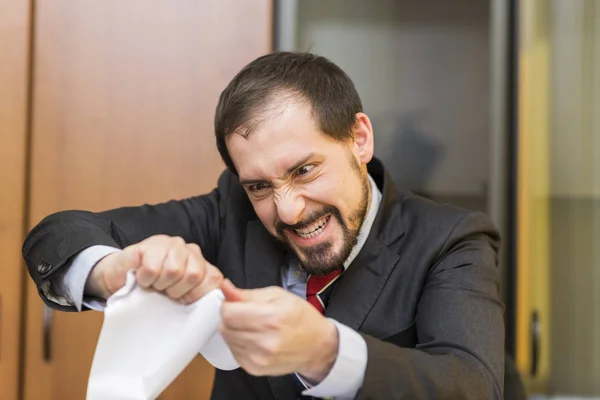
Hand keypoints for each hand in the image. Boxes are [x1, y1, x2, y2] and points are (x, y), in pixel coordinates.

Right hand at [84, 235, 222, 303]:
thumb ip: (200, 301)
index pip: (213, 279)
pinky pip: (152, 268)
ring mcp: (171, 244)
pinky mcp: (151, 244)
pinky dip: (144, 279)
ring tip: (153, 284)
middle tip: (163, 291)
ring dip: (158, 284)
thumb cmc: (153, 293)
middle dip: (175, 291)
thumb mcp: (180, 301)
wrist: (120, 281)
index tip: (182, 301)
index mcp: (202, 265)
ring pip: (173, 271)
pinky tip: (142, 277)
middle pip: (193, 275)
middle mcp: (190, 251)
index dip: (196, 295)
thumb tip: (218, 309)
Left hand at [219, 279, 338, 380]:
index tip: (237, 303)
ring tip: (251, 326)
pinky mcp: (254, 369)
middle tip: (245, 314)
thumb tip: (225, 287)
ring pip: (227, 339)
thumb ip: (247, 294)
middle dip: (230, 317)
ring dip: (233, 330)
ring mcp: (259, 358)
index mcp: (271, 318)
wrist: (317, 347)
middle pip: (225, 326)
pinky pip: (234, 352)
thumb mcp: (278, 296)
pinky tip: (253, 338)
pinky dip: (239, 343)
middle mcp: (265, 341)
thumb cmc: (300, 318)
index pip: (228, 312)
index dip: (229, 304)